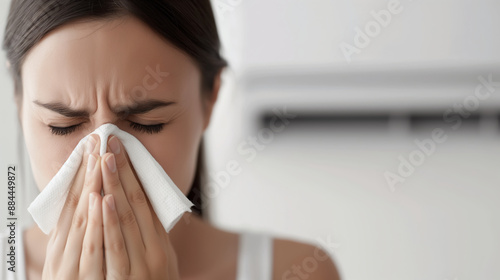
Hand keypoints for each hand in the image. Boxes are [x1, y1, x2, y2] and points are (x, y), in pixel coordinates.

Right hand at [43, 134, 104, 278]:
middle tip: (96, 141)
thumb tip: (96, 204)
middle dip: (87, 173)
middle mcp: (64, 254)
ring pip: (84, 221)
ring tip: (99, 160)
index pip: (71, 204)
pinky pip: (95, 246)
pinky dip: (98, 221)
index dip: (80, 175)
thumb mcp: (80, 261)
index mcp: (63, 247)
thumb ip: (85, 236)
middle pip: (77, 206)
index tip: (90, 148)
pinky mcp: (90, 277)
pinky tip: (102, 199)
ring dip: (92, 188)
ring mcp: (76, 265)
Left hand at [99, 134, 179, 278]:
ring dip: (115, 187)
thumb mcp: (158, 263)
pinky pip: (116, 248)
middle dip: (121, 172)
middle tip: (110, 143)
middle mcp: (155, 251)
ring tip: (105, 160)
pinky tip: (103, 200)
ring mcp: (141, 265)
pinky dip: (110, 222)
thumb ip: (147, 238)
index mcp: (161, 244)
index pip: (148, 201)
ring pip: (127, 220)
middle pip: (137, 204)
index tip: (123, 149)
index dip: (134, 174)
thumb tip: (136, 206)